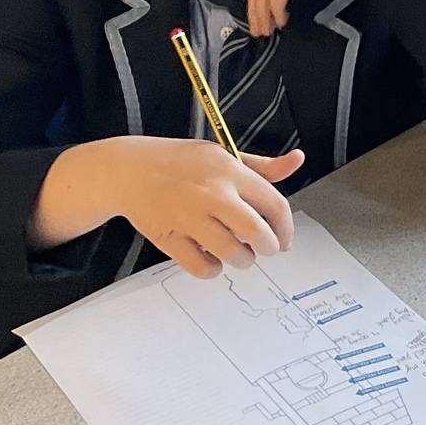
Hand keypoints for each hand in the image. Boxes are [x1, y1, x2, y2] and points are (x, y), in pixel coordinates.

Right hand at [28, 136, 306, 276]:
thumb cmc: (181, 162)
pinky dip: (213, 269)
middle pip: (257, 233)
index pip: (274, 205)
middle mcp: (212, 194)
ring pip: (232, 254)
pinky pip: (203, 267)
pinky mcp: (170, 238)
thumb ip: (261, 167)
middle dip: (268, 247)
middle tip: (265, 249)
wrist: (129, 170)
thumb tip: (296, 161)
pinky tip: (212, 259)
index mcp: (229, 171)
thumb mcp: (222, 155)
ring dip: (242, 260)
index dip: (285, 228)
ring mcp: (190, 217)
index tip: (283, 239)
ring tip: (238, 254)